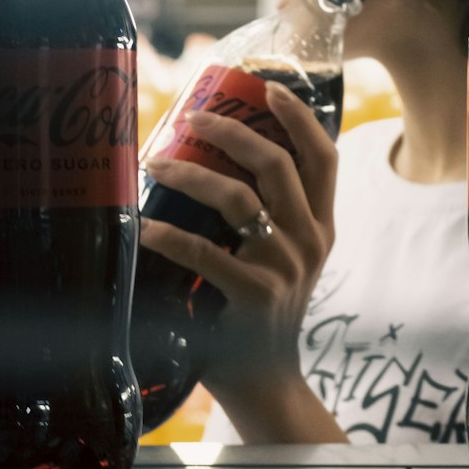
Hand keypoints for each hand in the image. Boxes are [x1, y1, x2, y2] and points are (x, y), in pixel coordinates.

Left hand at [139, 81, 338, 431]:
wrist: (264, 382)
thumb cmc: (257, 312)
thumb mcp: (281, 259)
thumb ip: (265, 217)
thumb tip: (207, 157)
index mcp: (321, 228)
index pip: (324, 157)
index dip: (298, 117)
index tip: (269, 86)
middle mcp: (310, 242)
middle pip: (276, 165)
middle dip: (232, 131)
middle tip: (193, 116)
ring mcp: (284, 269)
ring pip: (240, 199)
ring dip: (192, 174)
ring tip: (155, 162)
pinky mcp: (253, 296)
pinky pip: (204, 251)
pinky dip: (168, 233)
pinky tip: (144, 225)